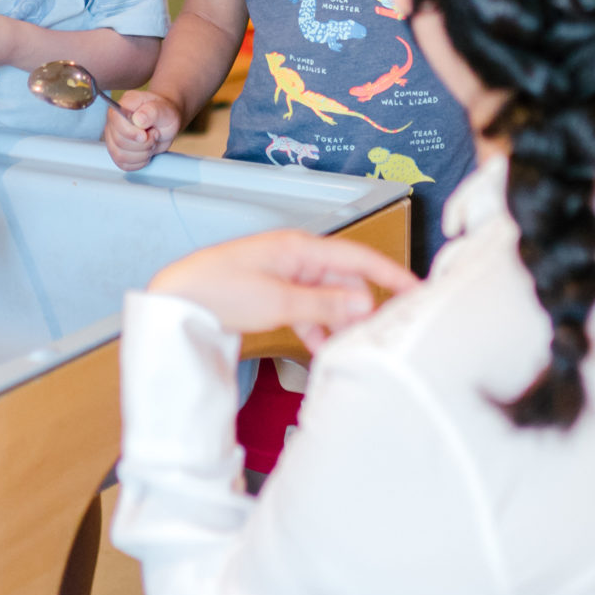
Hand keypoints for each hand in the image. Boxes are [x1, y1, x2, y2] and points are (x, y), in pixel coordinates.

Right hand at [106, 87, 183, 170]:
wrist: (165, 122)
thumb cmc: (163, 112)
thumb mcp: (164, 109)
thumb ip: (151, 112)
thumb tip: (139, 119)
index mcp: (122, 106)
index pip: (116, 121)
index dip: (130, 132)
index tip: (145, 135)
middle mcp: (114, 122)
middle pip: (119, 141)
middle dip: (142, 144)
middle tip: (154, 135)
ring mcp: (113, 138)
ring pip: (120, 155)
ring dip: (142, 153)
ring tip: (151, 142)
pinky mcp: (118, 152)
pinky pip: (124, 164)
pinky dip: (140, 162)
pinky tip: (146, 151)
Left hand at [149, 230, 418, 350]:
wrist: (177, 300)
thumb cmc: (220, 289)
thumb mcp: (279, 301)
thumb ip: (325, 304)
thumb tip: (365, 304)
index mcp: (300, 247)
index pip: (358, 257)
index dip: (390, 274)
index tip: (416, 291)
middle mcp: (296, 257)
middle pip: (345, 280)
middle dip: (362, 306)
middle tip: (376, 335)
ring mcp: (284, 275)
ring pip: (327, 298)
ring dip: (338, 320)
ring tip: (348, 346)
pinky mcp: (273, 293)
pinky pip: (307, 308)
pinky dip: (317, 326)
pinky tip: (320, 347)